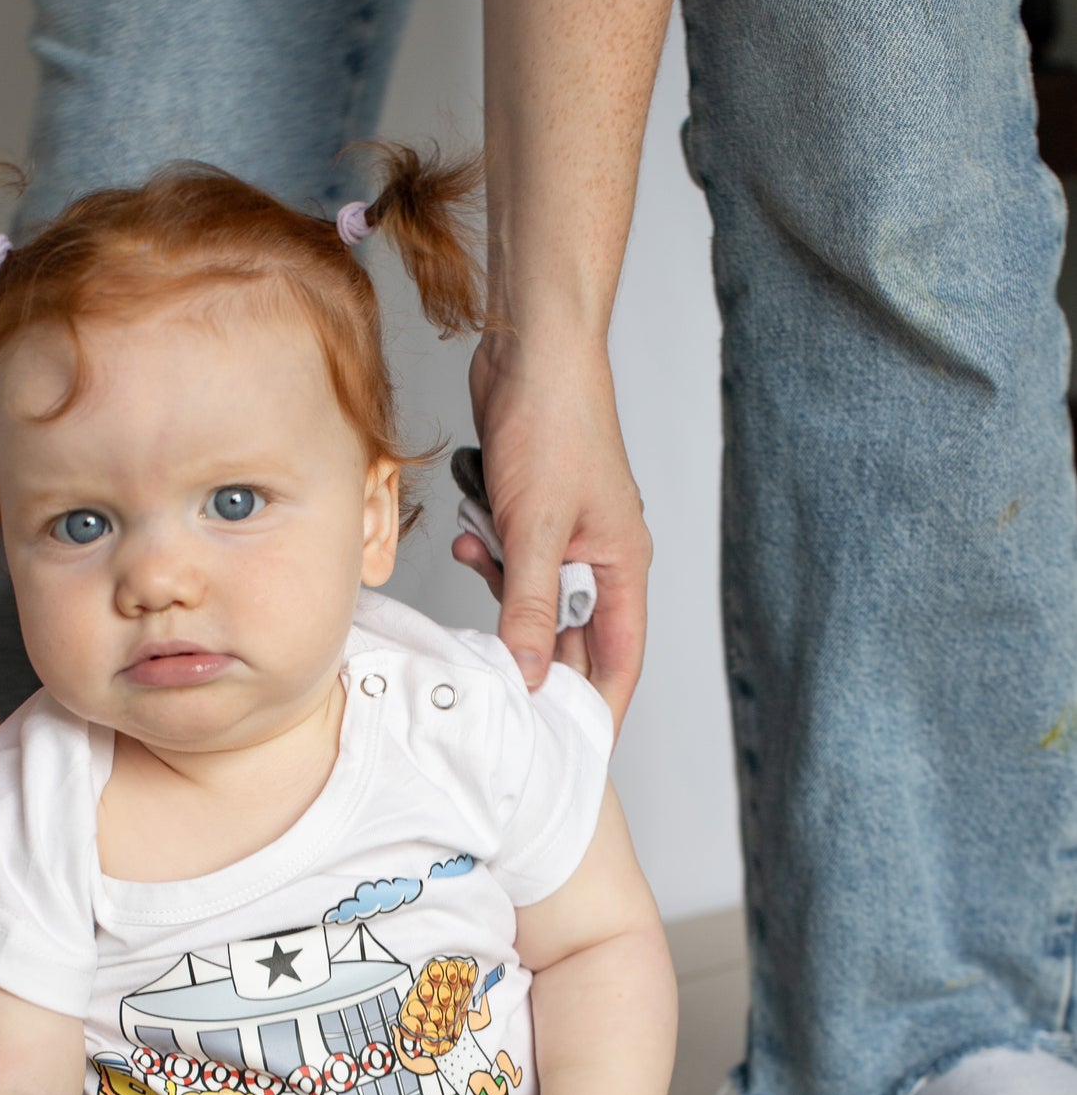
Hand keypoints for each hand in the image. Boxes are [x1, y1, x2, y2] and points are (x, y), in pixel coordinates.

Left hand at [455, 332, 650, 728]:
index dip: (596, 704)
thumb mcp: (535, 529)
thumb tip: (529, 673)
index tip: (569, 746)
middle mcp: (602, 555)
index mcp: (623, 565)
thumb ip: (529, 607)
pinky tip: (470, 532)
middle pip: (571, 632)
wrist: (532, 347)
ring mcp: (568, 534)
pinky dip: (488, 554)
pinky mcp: (533, 513)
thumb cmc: (554, 422)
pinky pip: (511, 559)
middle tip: (493, 673)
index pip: (618, 658)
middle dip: (532, 646)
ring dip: (501, 590)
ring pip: (533, 595)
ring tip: (479, 557)